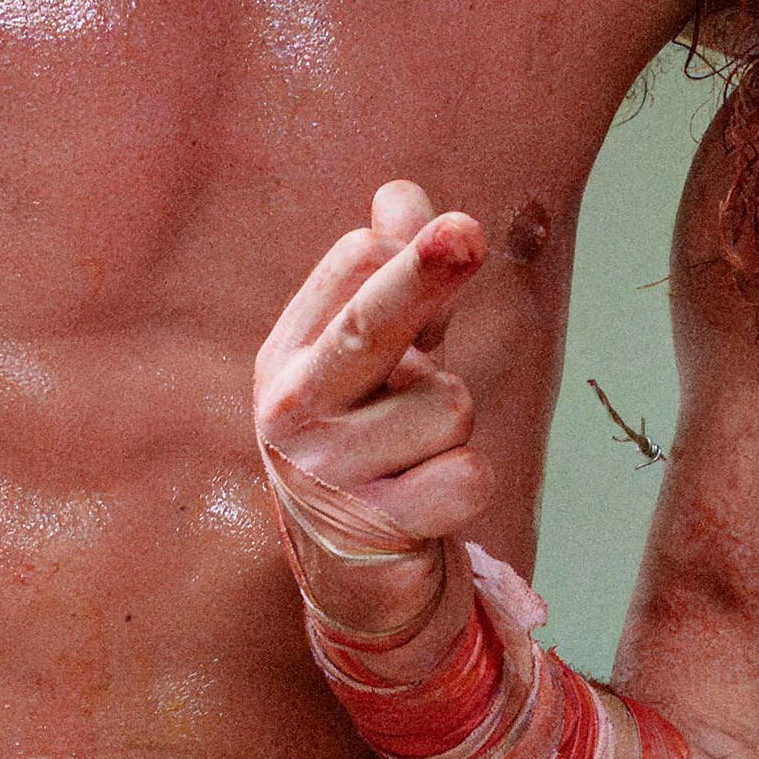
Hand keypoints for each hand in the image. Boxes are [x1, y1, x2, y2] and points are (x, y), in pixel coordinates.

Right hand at [254, 181, 493, 632]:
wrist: (351, 565)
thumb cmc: (371, 432)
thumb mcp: (374, 351)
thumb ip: (393, 273)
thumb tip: (401, 193)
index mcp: (290, 350)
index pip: (354, 264)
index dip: (414, 253)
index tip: (450, 236)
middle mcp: (293, 407)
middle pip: (372, 323)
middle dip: (422, 276)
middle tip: (466, 232)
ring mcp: (327, 473)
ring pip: (451, 405)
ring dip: (455, 425)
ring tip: (414, 451)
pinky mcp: (375, 529)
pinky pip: (468, 475)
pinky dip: (467, 481)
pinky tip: (428, 496)